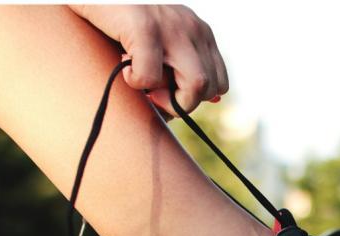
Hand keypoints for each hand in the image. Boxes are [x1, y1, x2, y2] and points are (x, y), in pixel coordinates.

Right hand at [69, 4, 227, 115]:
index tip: (167, 93)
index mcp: (200, 34)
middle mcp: (193, 29)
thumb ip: (176, 69)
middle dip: (182, 103)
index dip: (195, 98)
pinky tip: (123, 66)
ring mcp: (173, 27)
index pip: (219, 83)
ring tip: (142, 83)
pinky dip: (136, 82)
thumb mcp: (158, 44)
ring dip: (168, 99)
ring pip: (197, 84)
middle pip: (211, 88)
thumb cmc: (120, 21)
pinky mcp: (145, 27)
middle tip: (153, 94)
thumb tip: (185, 110)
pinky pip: (152, 76)